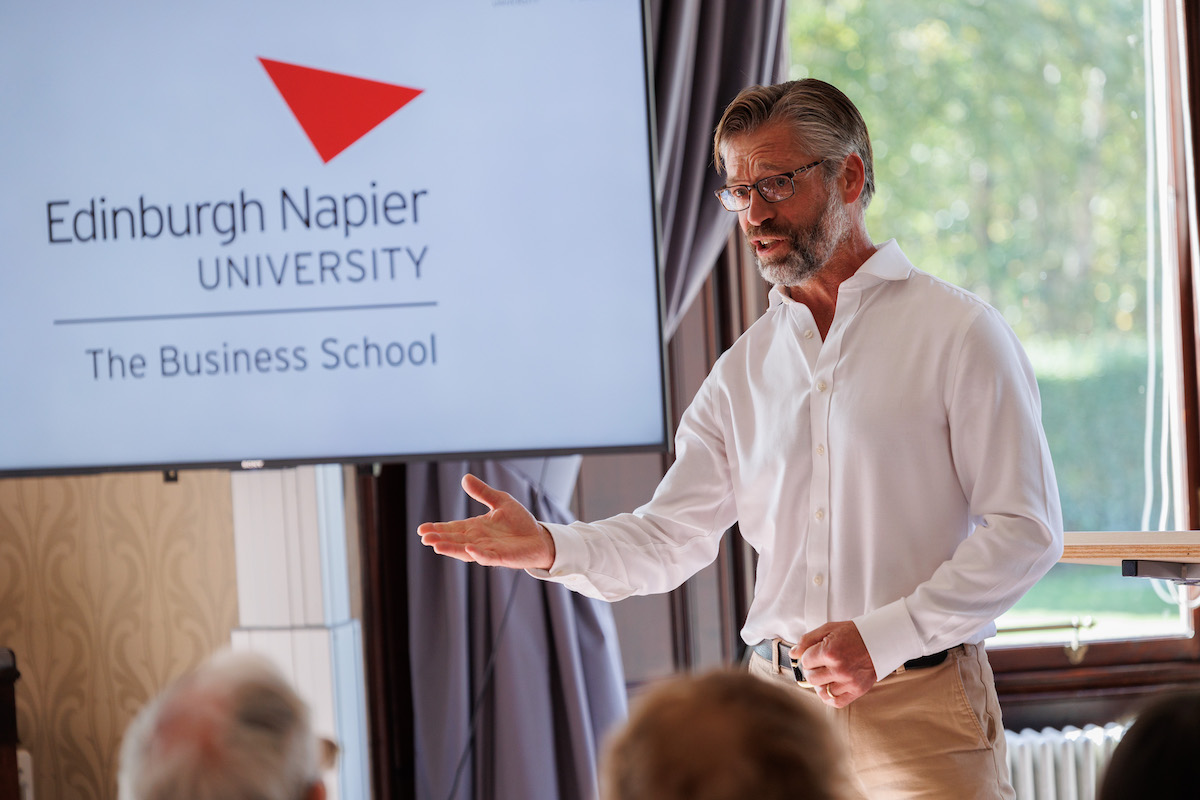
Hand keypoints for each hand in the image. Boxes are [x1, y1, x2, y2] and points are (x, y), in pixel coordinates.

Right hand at [417, 473, 555, 570]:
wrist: (539, 537)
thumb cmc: (519, 522)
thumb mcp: (500, 501)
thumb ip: (483, 492)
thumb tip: (465, 478)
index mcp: (475, 527)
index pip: (453, 528)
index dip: (438, 528)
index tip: (421, 529)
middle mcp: (478, 540)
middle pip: (455, 540)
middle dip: (440, 539)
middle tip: (424, 538)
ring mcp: (488, 549)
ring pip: (466, 551)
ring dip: (452, 549)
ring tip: (437, 546)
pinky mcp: (502, 557)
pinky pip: (488, 557)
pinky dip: (478, 554)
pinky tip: (469, 549)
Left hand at [792, 621, 876, 707]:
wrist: (880, 640)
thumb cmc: (853, 633)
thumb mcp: (828, 629)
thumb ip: (807, 640)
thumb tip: (793, 653)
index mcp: (830, 652)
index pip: (805, 661)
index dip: (807, 656)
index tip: (814, 653)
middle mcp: (839, 669)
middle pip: (811, 677)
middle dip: (811, 670)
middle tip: (819, 663)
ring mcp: (849, 681)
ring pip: (821, 691)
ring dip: (820, 683)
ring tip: (826, 674)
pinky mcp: (857, 690)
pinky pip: (836, 701)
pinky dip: (829, 696)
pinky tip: (830, 685)